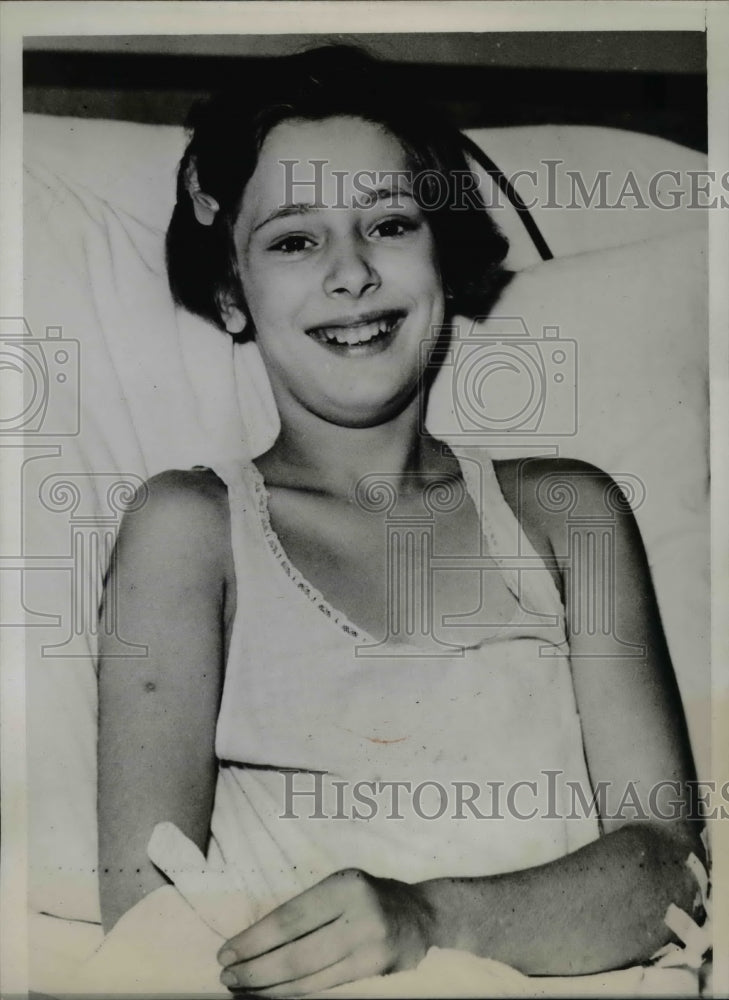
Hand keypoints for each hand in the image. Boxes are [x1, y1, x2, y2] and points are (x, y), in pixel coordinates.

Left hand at [216, 868, 434, 995]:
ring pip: (309, 980)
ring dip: (270, 989)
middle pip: (297, 955)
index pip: (289, 919)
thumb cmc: (369, 896)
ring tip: (242, 989)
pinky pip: (326, 989)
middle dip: (256, 971)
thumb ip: (307, 909)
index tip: (226, 952)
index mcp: (346, 887)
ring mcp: (372, 951)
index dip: (254, 940)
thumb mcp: (340, 885)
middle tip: (227, 976)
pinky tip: (274, 994)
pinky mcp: (376, 976)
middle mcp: (361, 918)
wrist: (423, 915)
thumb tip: (253, 938)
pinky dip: (295, 994)